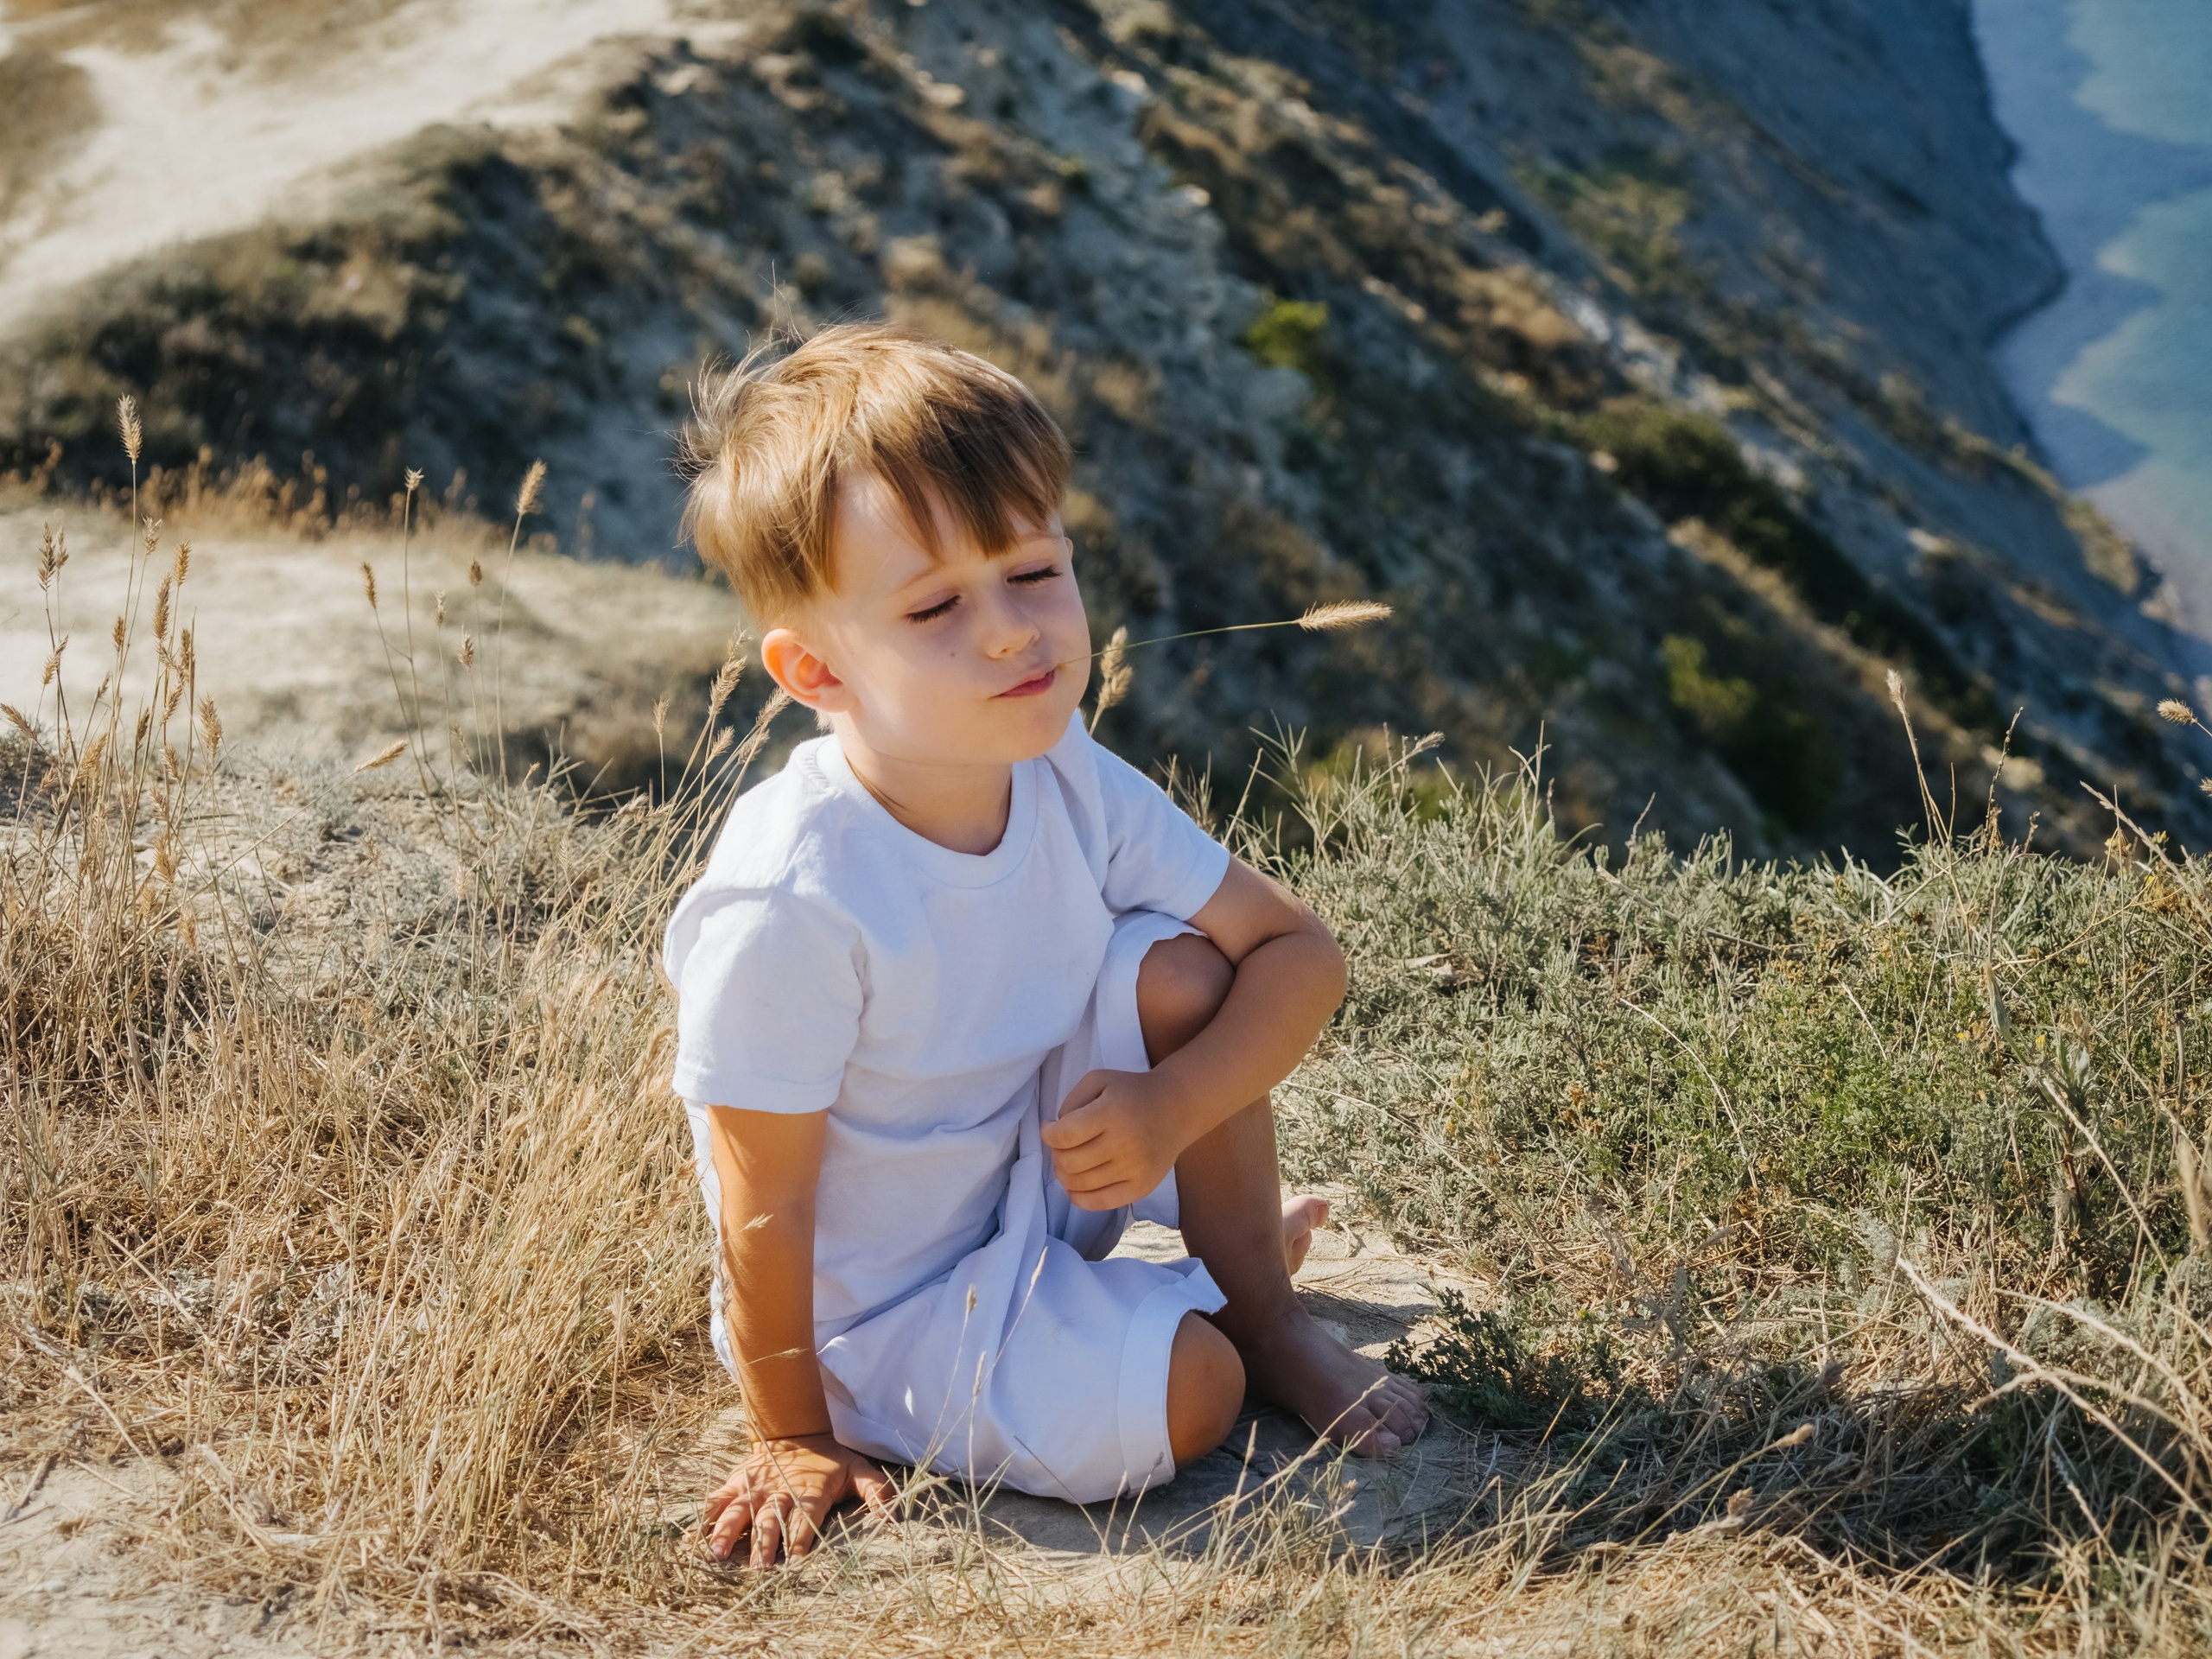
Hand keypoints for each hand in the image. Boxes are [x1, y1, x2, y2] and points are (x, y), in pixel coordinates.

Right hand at [701, 1434, 894, 1566]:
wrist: (795, 1429)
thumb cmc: (830, 1460)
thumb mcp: (858, 1470)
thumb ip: (877, 1491)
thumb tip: (893, 1516)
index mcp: (810, 1491)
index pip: (805, 1518)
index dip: (802, 1537)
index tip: (796, 1559)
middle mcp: (779, 1492)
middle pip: (771, 1520)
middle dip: (765, 1544)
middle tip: (759, 1568)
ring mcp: (755, 1488)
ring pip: (740, 1511)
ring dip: (729, 1531)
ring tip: (719, 1552)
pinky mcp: (737, 1483)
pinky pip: (718, 1500)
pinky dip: (706, 1517)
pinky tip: (695, 1535)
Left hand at [1042, 1068, 1183, 1210]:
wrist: (1178, 1108)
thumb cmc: (1132, 1092)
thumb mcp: (1099, 1080)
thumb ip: (1072, 1101)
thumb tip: (1056, 1130)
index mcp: (1111, 1113)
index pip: (1064, 1135)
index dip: (1048, 1133)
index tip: (1050, 1128)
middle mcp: (1124, 1143)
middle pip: (1069, 1162)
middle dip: (1056, 1154)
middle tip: (1062, 1145)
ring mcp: (1135, 1168)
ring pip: (1080, 1184)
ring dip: (1064, 1175)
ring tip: (1069, 1162)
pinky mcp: (1142, 1186)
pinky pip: (1101, 1202)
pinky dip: (1080, 1198)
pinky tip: (1076, 1186)